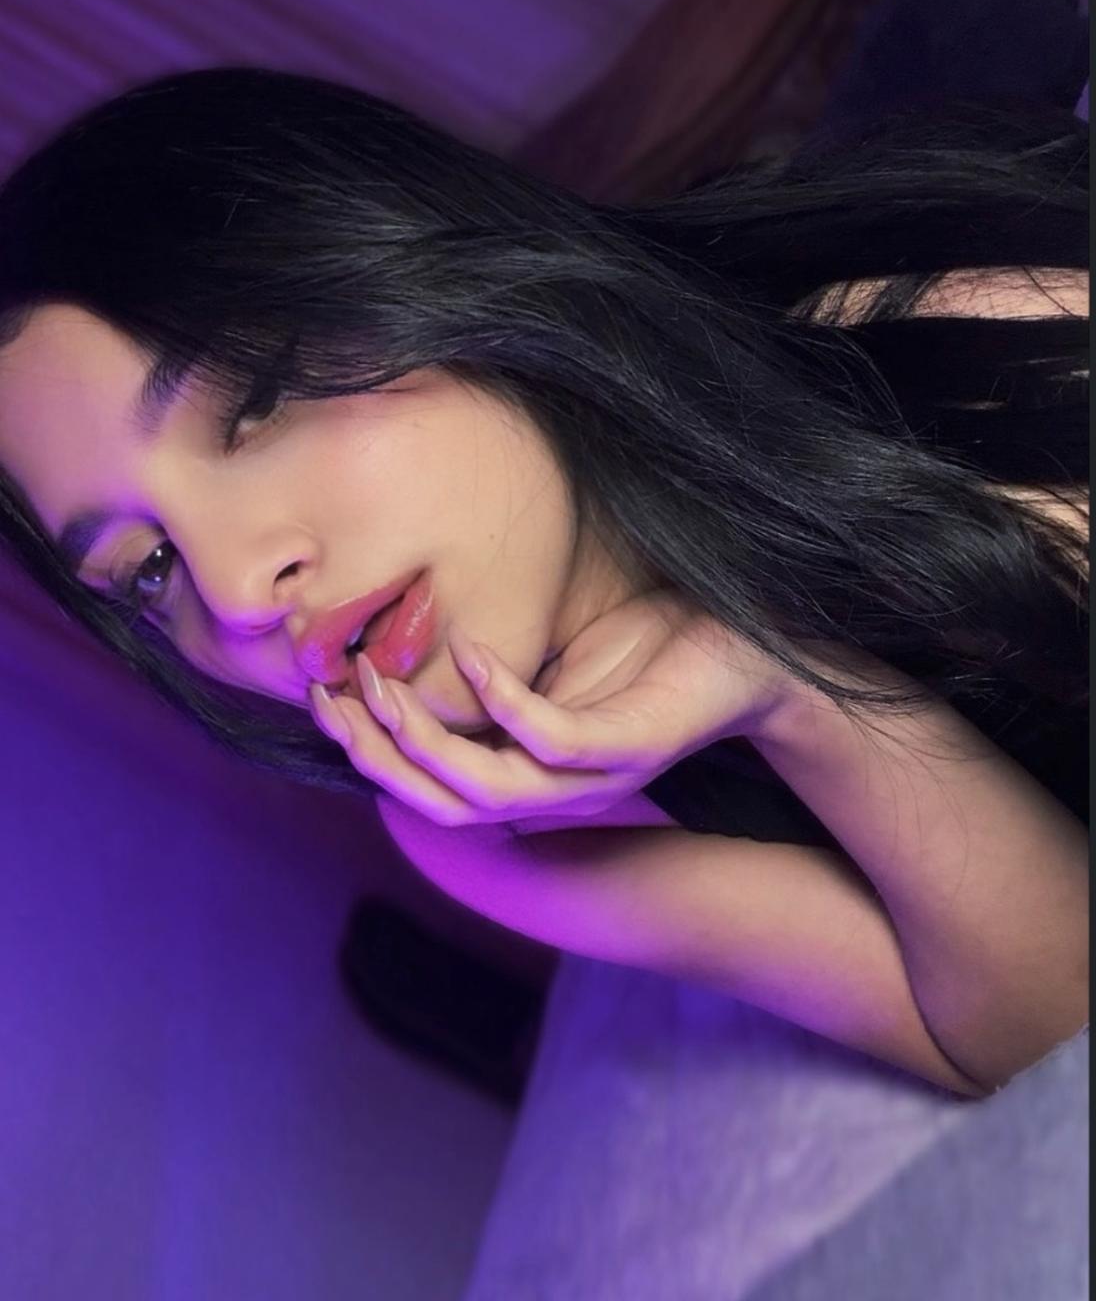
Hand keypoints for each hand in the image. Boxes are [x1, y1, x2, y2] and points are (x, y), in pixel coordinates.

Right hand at [309, 588, 792, 828]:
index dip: (370, 751)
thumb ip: (496, 676)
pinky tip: (468, 650)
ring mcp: (593, 778)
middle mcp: (555, 792)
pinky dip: (500, 699)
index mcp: (531, 774)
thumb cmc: (654, 652)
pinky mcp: (629, 748)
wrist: (750, 656)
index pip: (430, 786)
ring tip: (376, 679)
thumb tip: (424, 646)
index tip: (323, 695)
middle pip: (440, 799)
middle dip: (374, 752)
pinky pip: (549, 738)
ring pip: (482, 786)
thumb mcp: (559, 664)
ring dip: (420, 736)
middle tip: (326, 696)